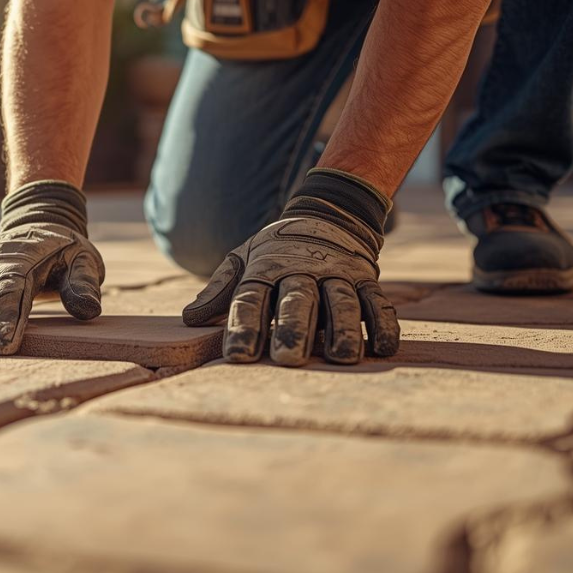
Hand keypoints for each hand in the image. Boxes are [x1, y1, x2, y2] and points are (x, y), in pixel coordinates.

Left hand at [182, 169, 400, 366]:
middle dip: (294, 328)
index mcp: (267, 268)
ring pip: (341, 302)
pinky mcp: (367, 279)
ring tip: (341, 358)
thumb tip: (189, 317)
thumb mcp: (245, 259)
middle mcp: (303, 270)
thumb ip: (221, 289)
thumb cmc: (277, 250)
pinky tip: (382, 348)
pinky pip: (378, 302)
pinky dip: (383, 324)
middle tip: (288, 359)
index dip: (244, 326)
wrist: (328, 214)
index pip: (251, 299)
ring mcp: (338, 274)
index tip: (237, 357)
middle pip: (298, 300)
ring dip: (343, 329)